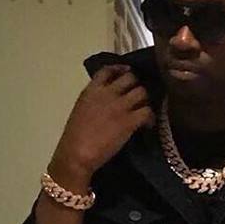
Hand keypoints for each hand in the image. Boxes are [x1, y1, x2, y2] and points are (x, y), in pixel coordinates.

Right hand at [48, 64, 155, 181]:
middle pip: (130, 77)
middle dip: (136, 85)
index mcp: (91, 90)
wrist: (76, 153)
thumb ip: (94, 101)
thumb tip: (106, 102)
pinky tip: (147, 125)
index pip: (107, 70)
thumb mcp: (81, 110)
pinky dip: (150, 117)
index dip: (119, 69)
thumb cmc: (74, 137)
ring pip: (142, 91)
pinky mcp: (129, 121)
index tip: (126, 72)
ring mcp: (120, 106)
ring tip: (144, 110)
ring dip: (145, 100)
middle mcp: (107, 94)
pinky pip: (148, 111)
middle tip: (138, 96)